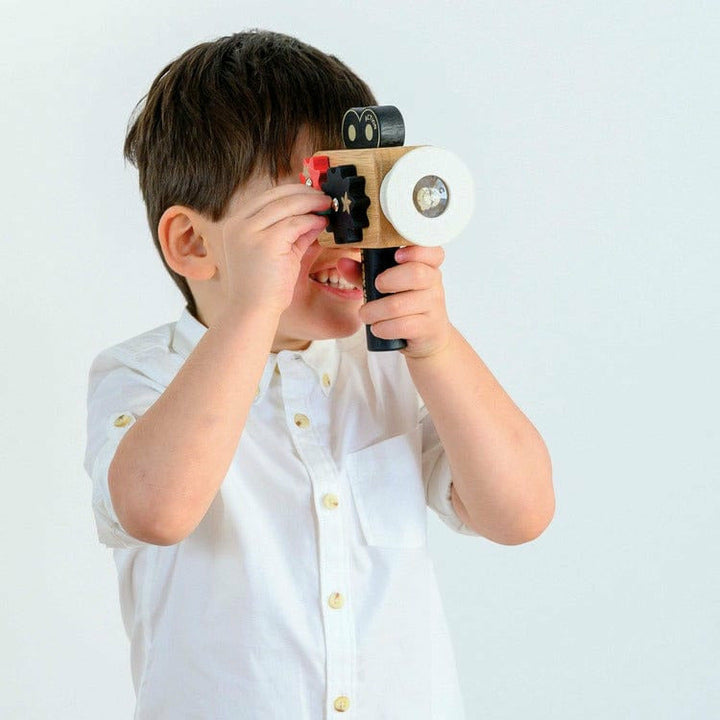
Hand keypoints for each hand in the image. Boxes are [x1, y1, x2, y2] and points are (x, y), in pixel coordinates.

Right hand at [216, 182, 331, 315]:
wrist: (253, 312)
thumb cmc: (264, 287)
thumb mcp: (279, 253)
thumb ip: (293, 234)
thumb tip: (315, 217)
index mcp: (236, 224)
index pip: (267, 197)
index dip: (293, 191)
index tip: (312, 193)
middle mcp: (238, 224)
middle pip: (276, 196)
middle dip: (304, 193)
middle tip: (325, 196)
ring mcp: (249, 232)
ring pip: (287, 206)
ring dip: (311, 203)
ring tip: (327, 206)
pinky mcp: (266, 242)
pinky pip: (294, 223)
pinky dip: (311, 221)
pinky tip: (322, 223)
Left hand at [339, 245, 451, 358]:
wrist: (429, 336)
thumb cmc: (406, 306)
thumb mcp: (386, 286)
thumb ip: (365, 273)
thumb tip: (342, 263)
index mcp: (426, 266)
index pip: (433, 251)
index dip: (416, 251)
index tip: (397, 255)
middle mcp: (434, 284)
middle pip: (416, 274)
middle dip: (387, 280)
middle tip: (376, 286)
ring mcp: (433, 306)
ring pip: (400, 305)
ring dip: (375, 311)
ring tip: (366, 314)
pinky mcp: (428, 327)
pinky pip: (403, 325)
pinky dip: (383, 327)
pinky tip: (378, 327)